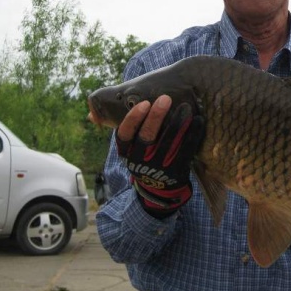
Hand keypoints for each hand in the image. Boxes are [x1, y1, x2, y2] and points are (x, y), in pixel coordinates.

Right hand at [116, 95, 204, 212]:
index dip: (133, 119)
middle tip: (165, 98)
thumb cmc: (144, 159)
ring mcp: (159, 168)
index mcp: (126, 154)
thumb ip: (124, 131)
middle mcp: (140, 161)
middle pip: (146, 137)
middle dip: (156, 116)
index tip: (143, 103)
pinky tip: (198, 120)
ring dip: (177, 123)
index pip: (124, 136)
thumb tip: (92, 114)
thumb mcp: (130, 151)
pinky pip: (186, 151)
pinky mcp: (177, 171)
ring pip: (168, 144)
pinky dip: (192, 135)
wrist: (159, 191)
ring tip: (185, 106)